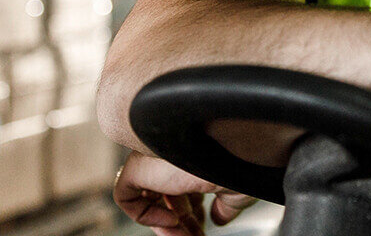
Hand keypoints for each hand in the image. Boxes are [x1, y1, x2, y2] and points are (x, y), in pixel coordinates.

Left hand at [113, 152, 256, 234]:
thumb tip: (220, 218)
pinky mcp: (139, 165)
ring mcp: (153, 158)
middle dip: (181, 223)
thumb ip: (226, 205)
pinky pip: (125, 196)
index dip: (194, 214)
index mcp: (192, 156)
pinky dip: (143, 216)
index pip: (184, 189)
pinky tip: (172, 222)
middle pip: (166, 196)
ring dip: (164, 226)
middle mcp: (171, 155)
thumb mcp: (237, 189)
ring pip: (147, 199)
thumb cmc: (245, 157)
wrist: (240, 144)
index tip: (205, 228)